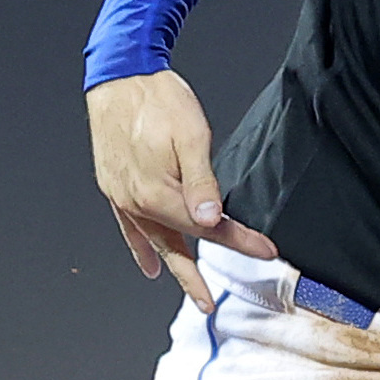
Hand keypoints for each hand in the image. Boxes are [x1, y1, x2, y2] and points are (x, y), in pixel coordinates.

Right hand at [87, 69, 276, 308]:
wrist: (121, 76)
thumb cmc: (159, 100)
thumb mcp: (191, 136)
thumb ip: (201, 181)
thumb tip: (209, 219)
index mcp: (156, 192)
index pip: (205, 228)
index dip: (238, 241)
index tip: (266, 251)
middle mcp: (134, 200)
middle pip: (176, 242)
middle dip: (197, 274)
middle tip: (211, 303)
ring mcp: (121, 195)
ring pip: (152, 240)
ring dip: (173, 267)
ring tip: (191, 292)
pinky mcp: (114, 187)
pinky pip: (129, 228)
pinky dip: (141, 248)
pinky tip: (151, 266)